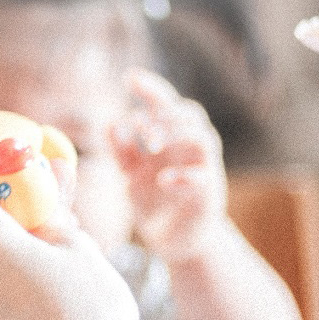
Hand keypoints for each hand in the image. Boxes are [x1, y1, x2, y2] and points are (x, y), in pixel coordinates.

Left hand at [112, 71, 229, 261]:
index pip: (167, 104)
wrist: (176, 242)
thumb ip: (122, 151)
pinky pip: (203, 178)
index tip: (130, 77)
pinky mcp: (209, 196)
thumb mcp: (132, 175)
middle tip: (140, 125)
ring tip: (150, 144)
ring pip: (204, 138)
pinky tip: (163, 180)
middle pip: (191, 114)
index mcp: (172, 139)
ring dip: (177, 135)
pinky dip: (183, 176)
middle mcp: (191, 149)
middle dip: (165, 113)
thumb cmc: (156, 203)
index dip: (152, 88)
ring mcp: (204, 170)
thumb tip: (110, 123)